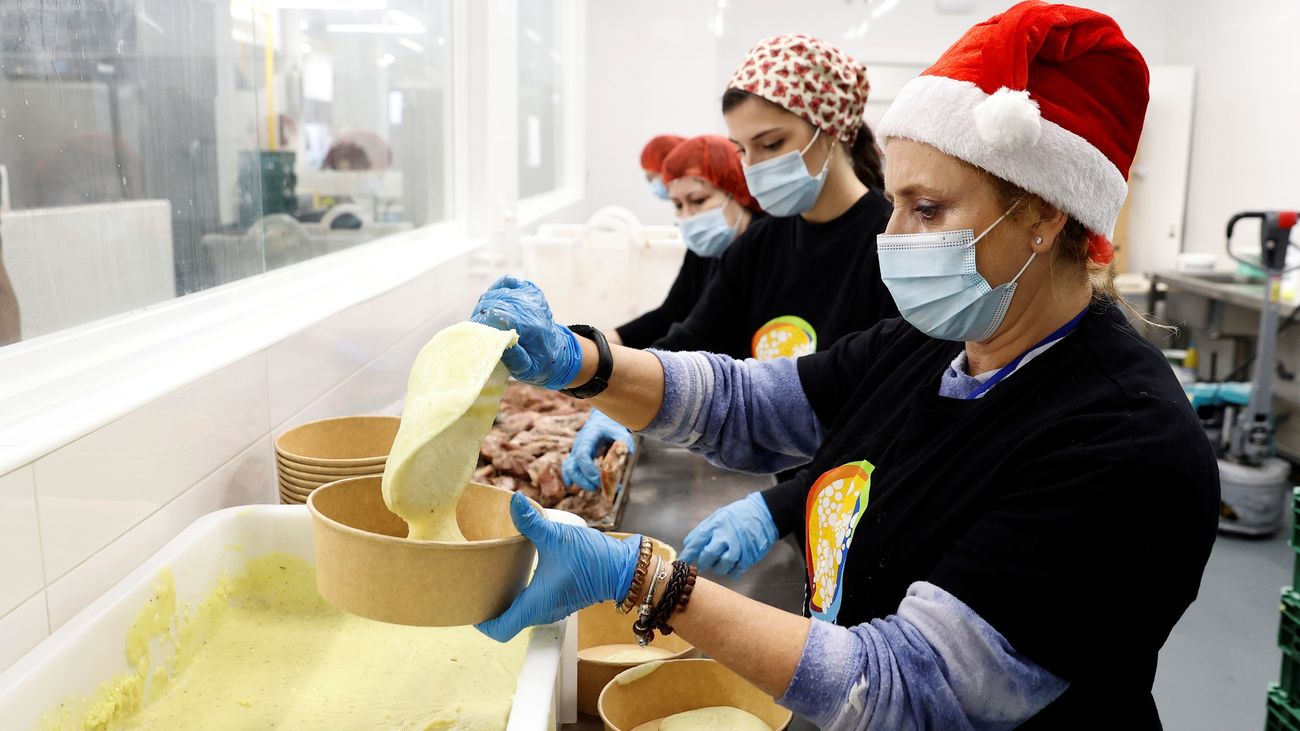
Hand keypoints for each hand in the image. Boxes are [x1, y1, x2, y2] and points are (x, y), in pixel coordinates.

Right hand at [470, 276, 582, 389]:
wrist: (558, 349)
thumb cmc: (540, 362)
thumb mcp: (529, 369)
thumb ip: (516, 359)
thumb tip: (502, 341)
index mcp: (531, 327)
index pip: (498, 316)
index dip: (483, 325)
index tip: (480, 336)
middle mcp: (531, 307)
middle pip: (492, 303)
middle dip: (481, 317)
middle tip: (480, 332)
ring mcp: (530, 296)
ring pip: (494, 294)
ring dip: (485, 307)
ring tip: (487, 323)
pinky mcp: (529, 290)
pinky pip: (506, 282)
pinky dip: (496, 290)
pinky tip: (495, 304)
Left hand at [476, 491, 640, 641]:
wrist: (622, 569)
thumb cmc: (592, 559)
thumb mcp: (557, 536)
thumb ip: (531, 521)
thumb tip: (514, 501)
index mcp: (534, 605)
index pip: (499, 630)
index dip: (480, 621)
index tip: (470, 602)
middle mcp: (540, 613)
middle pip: (504, 622)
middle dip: (488, 606)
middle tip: (475, 584)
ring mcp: (550, 609)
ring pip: (518, 614)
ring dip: (504, 600)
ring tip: (492, 575)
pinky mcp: (558, 601)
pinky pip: (531, 606)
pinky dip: (519, 595)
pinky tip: (516, 573)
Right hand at [563, 411, 635, 490]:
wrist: (603, 421)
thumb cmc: (612, 428)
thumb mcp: (621, 432)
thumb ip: (624, 443)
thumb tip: (627, 453)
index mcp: (589, 436)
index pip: (582, 455)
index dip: (589, 470)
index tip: (600, 479)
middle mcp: (579, 444)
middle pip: (573, 465)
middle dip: (584, 480)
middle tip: (599, 488)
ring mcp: (576, 450)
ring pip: (569, 469)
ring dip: (579, 481)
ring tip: (594, 488)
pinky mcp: (576, 457)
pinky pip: (568, 468)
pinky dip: (569, 477)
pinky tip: (572, 485)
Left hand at [679, 493, 777, 577]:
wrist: (764, 514)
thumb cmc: (737, 515)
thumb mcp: (718, 516)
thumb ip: (703, 530)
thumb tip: (688, 545)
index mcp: (716, 525)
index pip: (696, 542)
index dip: (687, 554)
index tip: (681, 562)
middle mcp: (726, 536)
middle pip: (708, 555)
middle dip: (703, 562)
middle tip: (702, 563)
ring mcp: (739, 547)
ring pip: (722, 566)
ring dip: (718, 568)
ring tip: (719, 563)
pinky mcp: (749, 556)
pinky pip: (736, 571)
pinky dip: (731, 571)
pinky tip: (731, 565)